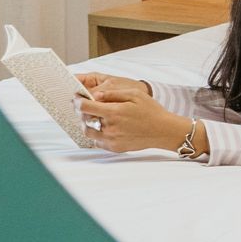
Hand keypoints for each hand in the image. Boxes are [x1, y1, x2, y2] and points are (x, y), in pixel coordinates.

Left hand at [74, 71, 193, 154]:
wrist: (163, 131)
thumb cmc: (150, 110)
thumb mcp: (134, 94)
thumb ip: (113, 93)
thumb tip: (95, 94)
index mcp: (114, 112)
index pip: (85, 107)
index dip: (78, 100)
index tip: (77, 97)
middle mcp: (110, 128)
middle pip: (84, 120)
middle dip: (81, 111)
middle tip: (84, 106)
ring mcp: (111, 140)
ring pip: (88, 132)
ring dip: (86, 123)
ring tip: (93, 117)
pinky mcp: (114, 148)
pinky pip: (97, 142)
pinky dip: (96, 134)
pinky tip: (103, 127)